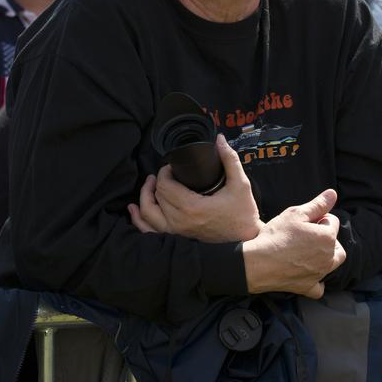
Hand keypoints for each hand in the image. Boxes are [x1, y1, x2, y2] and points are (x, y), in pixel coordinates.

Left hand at [128, 135, 261, 242]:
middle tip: (165, 173)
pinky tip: (134, 210)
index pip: (165, 186)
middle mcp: (180, 222)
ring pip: (148, 214)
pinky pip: (150, 232)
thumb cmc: (243, 214)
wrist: (246, 242)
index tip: (171, 167)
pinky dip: (139, 220)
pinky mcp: (177, 240)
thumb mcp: (241, 184)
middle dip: (157, 182)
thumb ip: (229, 159)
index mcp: (192, 207)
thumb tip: (219, 139)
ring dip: (144, 197)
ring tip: (149, 185)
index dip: (164, 173)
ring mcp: (176, 233)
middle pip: (156, 197)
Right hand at [242, 189, 346, 298]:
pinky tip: (308, 274)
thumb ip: (317, 204)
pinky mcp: (307, 287)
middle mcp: (328, 257)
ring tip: (308, 250)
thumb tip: (333, 194)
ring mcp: (319, 274)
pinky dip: (317, 281)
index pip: (332, 221)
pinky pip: (319, 287)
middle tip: (307, 234)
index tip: (304, 221)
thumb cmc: (276, 236)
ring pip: (332, 264)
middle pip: (336, 244)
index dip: (319, 217)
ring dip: (326, 256)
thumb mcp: (295, 214)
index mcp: (327, 237)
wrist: (257, 262)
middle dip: (327, 237)